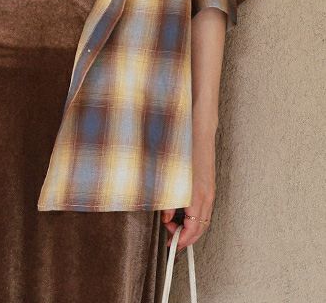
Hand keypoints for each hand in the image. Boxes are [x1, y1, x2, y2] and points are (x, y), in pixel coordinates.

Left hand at [161, 128, 215, 250]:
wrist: (199, 131)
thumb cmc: (183, 150)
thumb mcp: (170, 176)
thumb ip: (169, 199)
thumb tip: (167, 216)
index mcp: (197, 195)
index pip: (193, 228)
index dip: (182, 240)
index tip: (172, 245)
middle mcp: (207, 196)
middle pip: (201, 228)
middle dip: (187, 237)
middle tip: (171, 240)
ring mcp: (210, 191)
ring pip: (204, 220)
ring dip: (191, 228)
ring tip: (174, 227)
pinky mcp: (209, 186)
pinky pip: (205, 209)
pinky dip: (195, 218)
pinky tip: (184, 215)